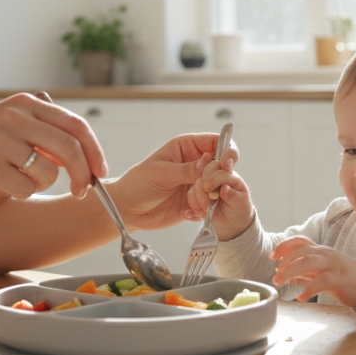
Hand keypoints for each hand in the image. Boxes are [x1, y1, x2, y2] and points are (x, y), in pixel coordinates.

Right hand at [0, 91, 106, 199]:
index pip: (77, 126)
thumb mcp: (6, 123)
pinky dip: (21, 193)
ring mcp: (1, 140)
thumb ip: (42, 129)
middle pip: (71, 149)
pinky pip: (26, 189)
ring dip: (41, 184)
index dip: (95, 152)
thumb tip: (84, 150)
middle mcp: (14, 117)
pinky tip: (1, 185)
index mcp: (24, 104)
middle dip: (83, 175)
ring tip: (18, 179)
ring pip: (49, 173)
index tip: (101, 172)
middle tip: (81, 192)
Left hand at [106, 131, 240, 231]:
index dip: (227, 150)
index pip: (216, 141)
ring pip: (220, 186)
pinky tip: (188, 212)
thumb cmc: (138, 184)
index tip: (227, 164)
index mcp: (187, 147)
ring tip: (192, 203)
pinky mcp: (198, 200)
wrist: (128, 210)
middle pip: (223, 165)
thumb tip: (210, 161)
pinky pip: (212, 204)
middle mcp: (196, 163)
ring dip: (211, 196)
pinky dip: (206, 209)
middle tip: (206, 188)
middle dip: (219, 177)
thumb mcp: (161, 173)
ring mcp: (198, 182)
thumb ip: (187, 169)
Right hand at [186, 158, 253, 240]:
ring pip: (197, 184)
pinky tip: (203, 213)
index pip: (220, 169)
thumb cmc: (239, 209)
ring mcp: (207, 183)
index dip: (213, 178)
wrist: (231, 222)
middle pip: (207, 169)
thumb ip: (233, 195)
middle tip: (207, 198)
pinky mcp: (198, 192)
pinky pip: (191, 194)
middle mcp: (218, 176)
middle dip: (204, 184)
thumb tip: (224, 188)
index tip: (208, 189)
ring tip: (208, 210)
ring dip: (200, 199)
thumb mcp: (240, 204)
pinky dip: (195, 205)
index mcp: (230, 175)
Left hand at [272, 236, 355, 307]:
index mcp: (320, 251)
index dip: (284, 246)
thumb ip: (306, 272)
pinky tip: (301, 298)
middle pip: (300, 252)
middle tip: (276, 278)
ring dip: (291, 272)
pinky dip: (308, 289)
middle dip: (284, 263)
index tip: (273, 257)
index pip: (299, 241)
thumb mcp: (322, 272)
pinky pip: (320, 281)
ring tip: (281, 283)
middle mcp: (324, 254)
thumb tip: (290, 277)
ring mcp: (332, 265)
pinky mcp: (338, 278)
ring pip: (308, 262)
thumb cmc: (343, 278)